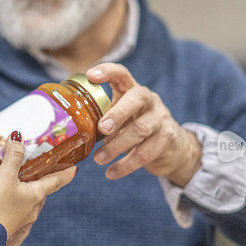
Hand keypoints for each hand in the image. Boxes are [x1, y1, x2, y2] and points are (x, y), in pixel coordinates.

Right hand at [0, 133, 76, 245]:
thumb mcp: (4, 177)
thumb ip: (12, 156)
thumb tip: (17, 137)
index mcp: (36, 195)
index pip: (56, 181)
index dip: (66, 173)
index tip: (76, 168)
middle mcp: (32, 208)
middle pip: (41, 191)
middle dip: (41, 181)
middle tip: (39, 169)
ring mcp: (20, 218)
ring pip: (26, 200)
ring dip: (23, 190)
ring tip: (15, 180)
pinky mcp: (7, 224)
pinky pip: (12, 208)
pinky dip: (8, 199)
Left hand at [87, 63, 202, 186]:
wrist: (173, 147)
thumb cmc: (136, 128)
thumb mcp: (121, 117)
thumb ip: (102, 117)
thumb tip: (71, 125)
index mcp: (133, 90)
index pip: (122, 74)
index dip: (107, 71)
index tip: (90, 76)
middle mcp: (150, 101)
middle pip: (137, 98)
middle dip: (118, 113)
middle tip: (101, 129)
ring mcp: (160, 119)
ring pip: (140, 129)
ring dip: (116, 146)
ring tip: (98, 159)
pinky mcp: (167, 139)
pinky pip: (146, 153)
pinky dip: (126, 165)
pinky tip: (111, 173)